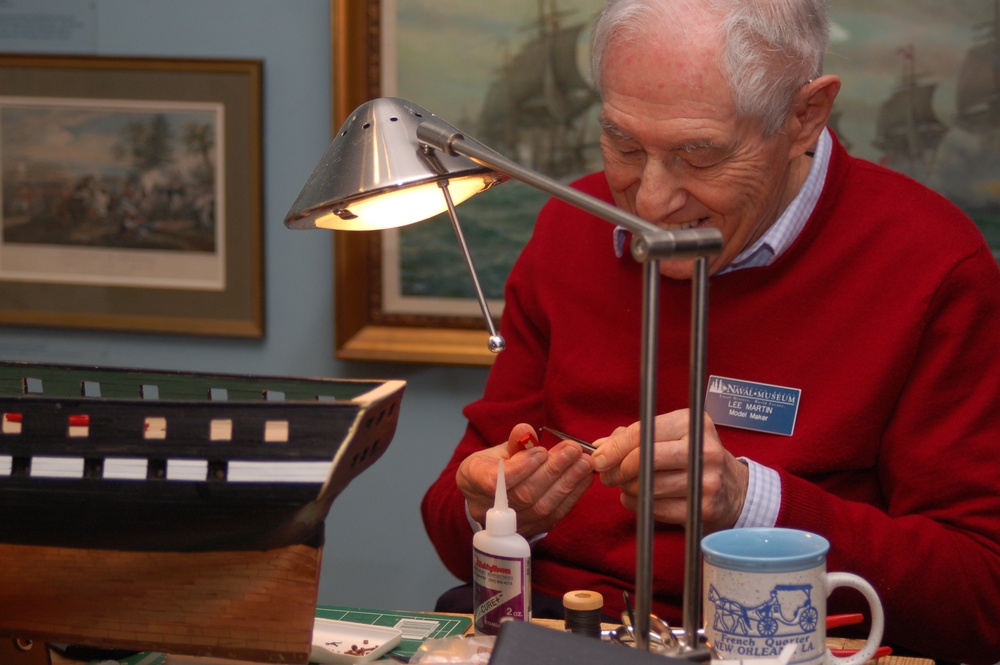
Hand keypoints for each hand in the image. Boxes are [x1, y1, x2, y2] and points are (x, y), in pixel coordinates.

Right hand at [456, 423, 594, 537]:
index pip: (494, 482)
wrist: (490, 497)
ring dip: (567, 482)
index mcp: (472, 480)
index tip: (541, 451)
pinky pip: (554, 516)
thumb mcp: (497, 448)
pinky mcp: (531, 530)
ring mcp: (509, 524)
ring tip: (584, 462)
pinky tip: (584, 477)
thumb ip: (514, 441)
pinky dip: (572, 495)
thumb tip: (527, 431)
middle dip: (552, 470)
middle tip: (573, 450)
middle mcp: (487, 507)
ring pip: (541, 508)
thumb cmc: (494, 467)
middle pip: (523, 495)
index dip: (520, 469)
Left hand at [590, 410, 748, 531]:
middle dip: (618, 470)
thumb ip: (634, 437)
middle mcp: (703, 449)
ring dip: (627, 489)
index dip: (614, 447)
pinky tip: (639, 498)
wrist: (734, 488)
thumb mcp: (671, 436)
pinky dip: (639, 505)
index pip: (643, 432)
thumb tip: (599, 446)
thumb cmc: (693, 457)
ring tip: (625, 486)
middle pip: (644, 459)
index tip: (597, 458)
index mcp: (692, 423)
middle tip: (607, 476)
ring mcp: (706, 480)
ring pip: (648, 486)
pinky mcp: (704, 507)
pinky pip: (656, 508)